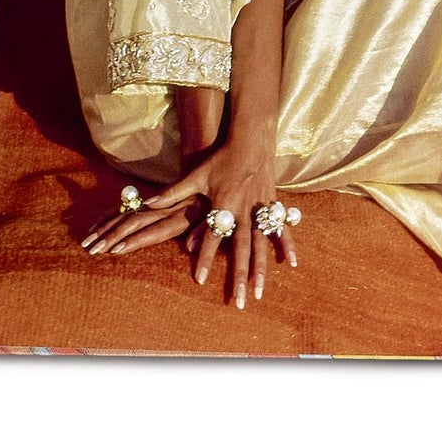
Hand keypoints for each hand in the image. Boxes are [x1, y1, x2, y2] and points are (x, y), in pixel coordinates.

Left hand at [143, 140, 292, 309]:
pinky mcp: (272, 205)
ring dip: (261, 269)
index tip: (200, 279)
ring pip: (261, 245)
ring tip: (259, 291)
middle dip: (239, 276)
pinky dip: (287, 245)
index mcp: (224, 204)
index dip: (205, 257)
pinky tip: (292, 263)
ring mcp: (261, 209)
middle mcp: (244, 211)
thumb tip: (148, 203)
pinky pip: (281, 229)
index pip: (212, 236)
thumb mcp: (196, 175)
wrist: (251, 141)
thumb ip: (173, 192)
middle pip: (241, 249)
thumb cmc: (222, 158)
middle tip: (238, 300)